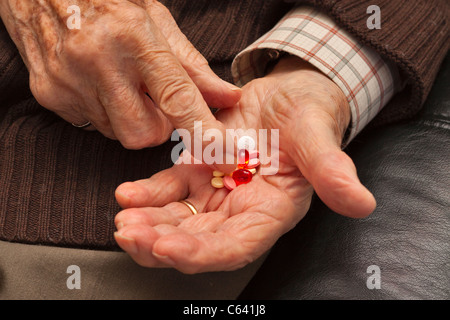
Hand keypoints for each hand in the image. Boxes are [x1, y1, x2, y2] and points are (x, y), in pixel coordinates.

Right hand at [0, 0, 239, 149]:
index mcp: (133, 36)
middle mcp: (97, 60)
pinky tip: (96, 83)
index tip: (223, 152)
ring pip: (116, 133)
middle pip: (143, 133)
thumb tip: (229, 98)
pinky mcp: (48, 94)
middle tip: (151, 99)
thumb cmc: (109, 2)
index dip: (202, 130)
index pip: (176, 96)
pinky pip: (90, 124)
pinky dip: (103, 112)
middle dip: (156, 128)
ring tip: (119, 81)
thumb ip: (194, 67)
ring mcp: (68, 80)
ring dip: (128, 118)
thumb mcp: (157, 21)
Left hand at [113, 56, 375, 272]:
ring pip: (178, 220)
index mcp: (271, 211)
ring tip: (123, 221)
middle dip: (163, 244)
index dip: (204, 253)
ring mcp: (215, 191)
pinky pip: (169, 189)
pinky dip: (147, 193)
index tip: (169, 250)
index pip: (236, 245)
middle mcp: (240, 209)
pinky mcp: (197, 170)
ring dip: (149, 224)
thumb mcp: (320, 138)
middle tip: (131, 235)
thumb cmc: (309, 117)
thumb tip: (361, 203)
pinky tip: (127, 193)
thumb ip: (334, 171)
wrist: (287, 96)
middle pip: (199, 241)